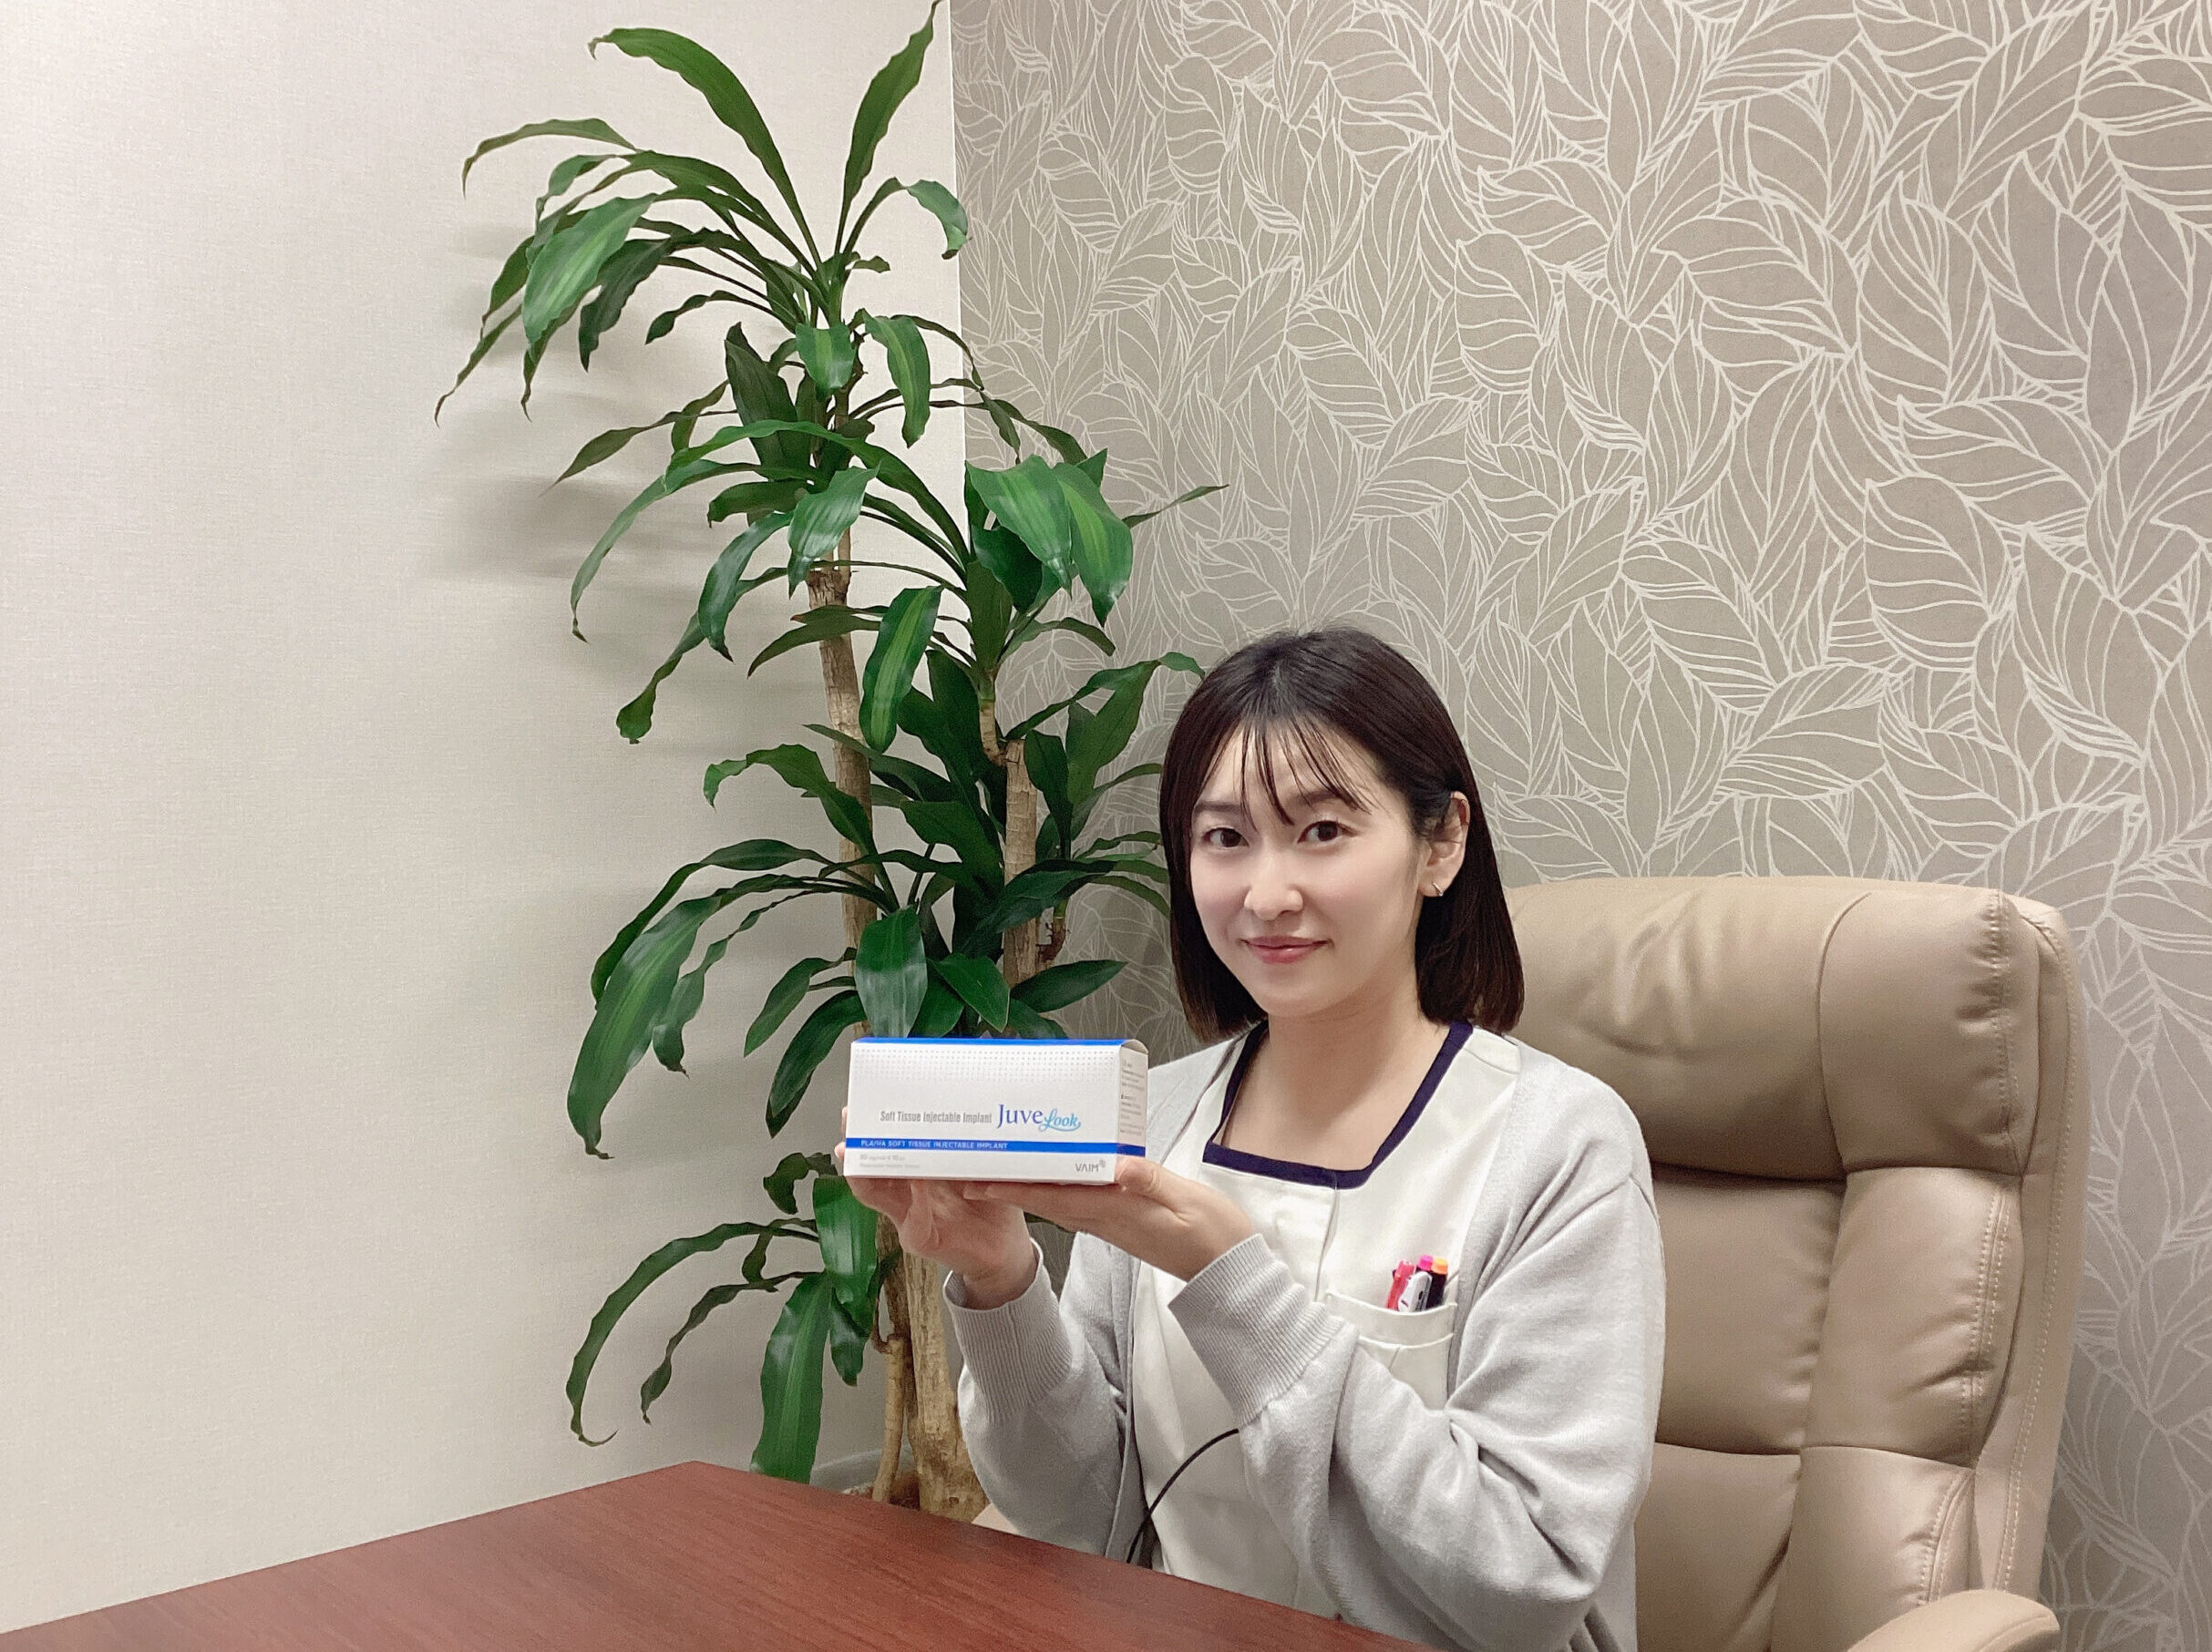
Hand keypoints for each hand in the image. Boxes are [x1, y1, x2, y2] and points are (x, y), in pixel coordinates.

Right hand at [835, 1114, 1035, 1308]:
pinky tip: (919, 1183)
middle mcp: (905, 1193)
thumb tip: (963, 1108)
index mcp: (917, 1172)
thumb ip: (967, 1146)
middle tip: (851, 1121)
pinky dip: (916, 1200)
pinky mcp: (923, 1239)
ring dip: (869, 1171)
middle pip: (868, 1169)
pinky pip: (913, 1222)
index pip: (885, 1149)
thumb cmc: (990, 1204)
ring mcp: (909, 1217)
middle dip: (856, 1143)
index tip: (863, 1105)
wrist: (1005, 1246)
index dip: (871, 1129)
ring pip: (874, 1195)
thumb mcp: (979, 1166)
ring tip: (867, 1149)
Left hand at [966, 1157, 1255, 1282]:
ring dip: (1026, 1188)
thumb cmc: (1214, 1234)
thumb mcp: (1188, 1203)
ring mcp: (1113, 1224)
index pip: (1055, 1199)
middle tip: (970, 1172)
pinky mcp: (1123, 1222)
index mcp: (1117, 1213)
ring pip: (1058, 1203)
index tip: (979, 1182)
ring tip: (998, 1170)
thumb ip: (1153, 1184)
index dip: (1015, 1190)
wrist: (1229, 1268)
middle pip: (1046, 1201)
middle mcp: (1107, 1220)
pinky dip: (1055, 1190)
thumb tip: (1120, 1167)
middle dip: (1008, 1188)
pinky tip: (1049, 1177)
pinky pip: (1078, 1205)